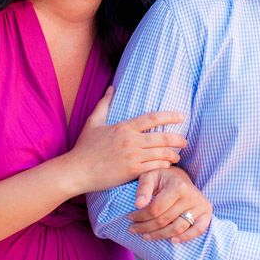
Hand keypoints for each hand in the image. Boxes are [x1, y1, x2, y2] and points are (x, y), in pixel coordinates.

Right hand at [64, 87, 186, 193]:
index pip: (153, 118)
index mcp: (124, 127)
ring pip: (162, 153)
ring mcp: (132, 157)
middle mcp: (130, 141)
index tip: (182, 116)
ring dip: (173, 155)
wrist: (75, 171)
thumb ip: (104, 105)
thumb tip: (111, 88)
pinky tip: (167, 166)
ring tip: (177, 156)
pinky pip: (155, 167)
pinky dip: (164, 166)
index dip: (170, 116)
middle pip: (163, 137)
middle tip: (185, 141)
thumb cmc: (84, 148)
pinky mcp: (131, 171)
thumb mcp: (93, 123)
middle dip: (178, 139)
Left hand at [127, 167, 211, 242]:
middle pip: (165, 220)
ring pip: (177, 228)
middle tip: (133, 229)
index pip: (155, 209)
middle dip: (145, 227)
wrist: (181, 177)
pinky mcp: (206, 212)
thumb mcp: (150, 176)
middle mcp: (191, 195)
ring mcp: (200, 204)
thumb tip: (138, 204)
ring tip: (145, 236)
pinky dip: (186, 237)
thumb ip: (143, 188)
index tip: (130, 218)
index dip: (140, 216)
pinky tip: (172, 240)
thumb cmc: (163, 178)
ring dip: (159, 235)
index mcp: (178, 185)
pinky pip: (198, 229)